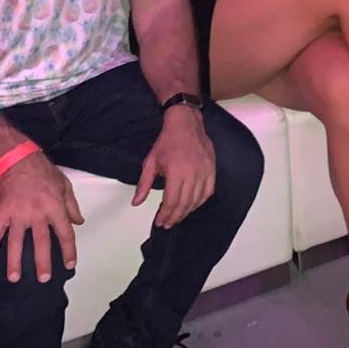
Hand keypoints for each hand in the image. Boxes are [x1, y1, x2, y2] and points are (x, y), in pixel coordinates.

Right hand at [0, 152, 82, 283]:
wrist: (17, 158)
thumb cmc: (42, 171)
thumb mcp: (64, 184)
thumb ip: (71, 205)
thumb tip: (78, 222)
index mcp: (55, 206)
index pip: (65, 233)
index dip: (68, 251)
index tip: (69, 265)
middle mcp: (37, 212)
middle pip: (41, 242)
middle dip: (42, 262)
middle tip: (43, 278)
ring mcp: (17, 213)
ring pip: (16, 242)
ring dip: (15, 262)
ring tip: (15, 278)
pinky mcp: (1, 212)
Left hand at [134, 106, 214, 228]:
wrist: (185, 123)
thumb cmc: (167, 141)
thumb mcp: (151, 162)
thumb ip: (144, 184)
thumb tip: (136, 202)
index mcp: (176, 172)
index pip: (171, 201)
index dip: (165, 215)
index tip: (160, 222)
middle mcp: (192, 173)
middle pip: (184, 204)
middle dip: (175, 217)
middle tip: (167, 223)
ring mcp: (204, 171)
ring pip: (196, 200)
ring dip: (187, 211)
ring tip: (178, 217)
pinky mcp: (211, 169)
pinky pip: (208, 191)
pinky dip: (200, 201)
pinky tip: (193, 205)